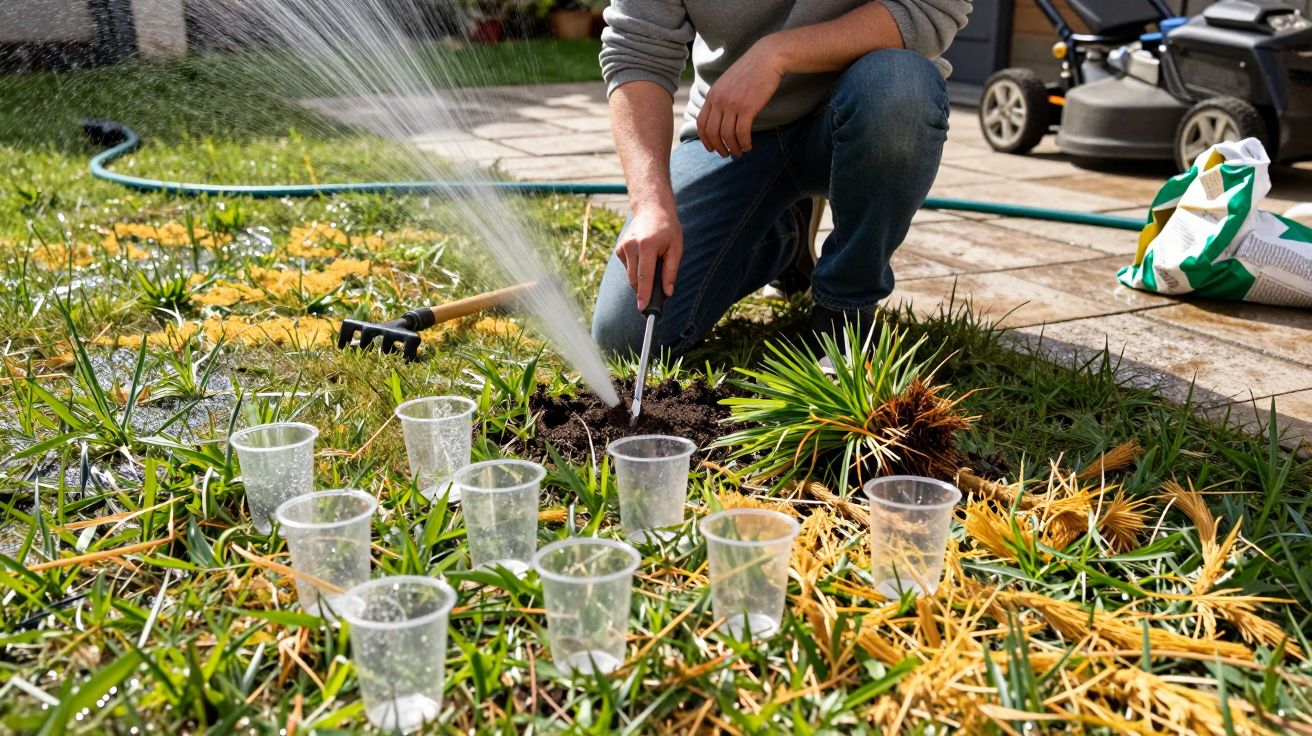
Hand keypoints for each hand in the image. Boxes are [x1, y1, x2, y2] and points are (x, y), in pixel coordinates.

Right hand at [615, 203, 681, 310]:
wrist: (652, 209)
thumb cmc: (667, 228)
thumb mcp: (676, 248)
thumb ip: (671, 271)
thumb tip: (667, 292)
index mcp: (647, 245)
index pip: (644, 276)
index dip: (644, 294)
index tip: (642, 308)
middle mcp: (631, 246)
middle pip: (635, 279)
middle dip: (644, 290)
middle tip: (656, 295)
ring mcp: (622, 247)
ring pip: (630, 276)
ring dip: (641, 279)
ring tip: (654, 264)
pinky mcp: (619, 249)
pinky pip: (628, 268)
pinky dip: (636, 270)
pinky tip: (644, 258)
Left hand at [696, 37, 785, 157]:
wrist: (767, 58)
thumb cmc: (750, 71)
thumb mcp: (727, 82)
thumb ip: (720, 98)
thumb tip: (718, 117)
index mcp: (712, 95)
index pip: (701, 123)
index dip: (705, 139)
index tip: (711, 148)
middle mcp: (719, 100)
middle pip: (712, 132)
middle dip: (718, 147)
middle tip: (726, 154)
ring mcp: (732, 104)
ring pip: (727, 135)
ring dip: (733, 148)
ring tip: (739, 152)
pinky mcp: (747, 108)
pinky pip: (741, 132)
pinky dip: (744, 143)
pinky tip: (748, 146)